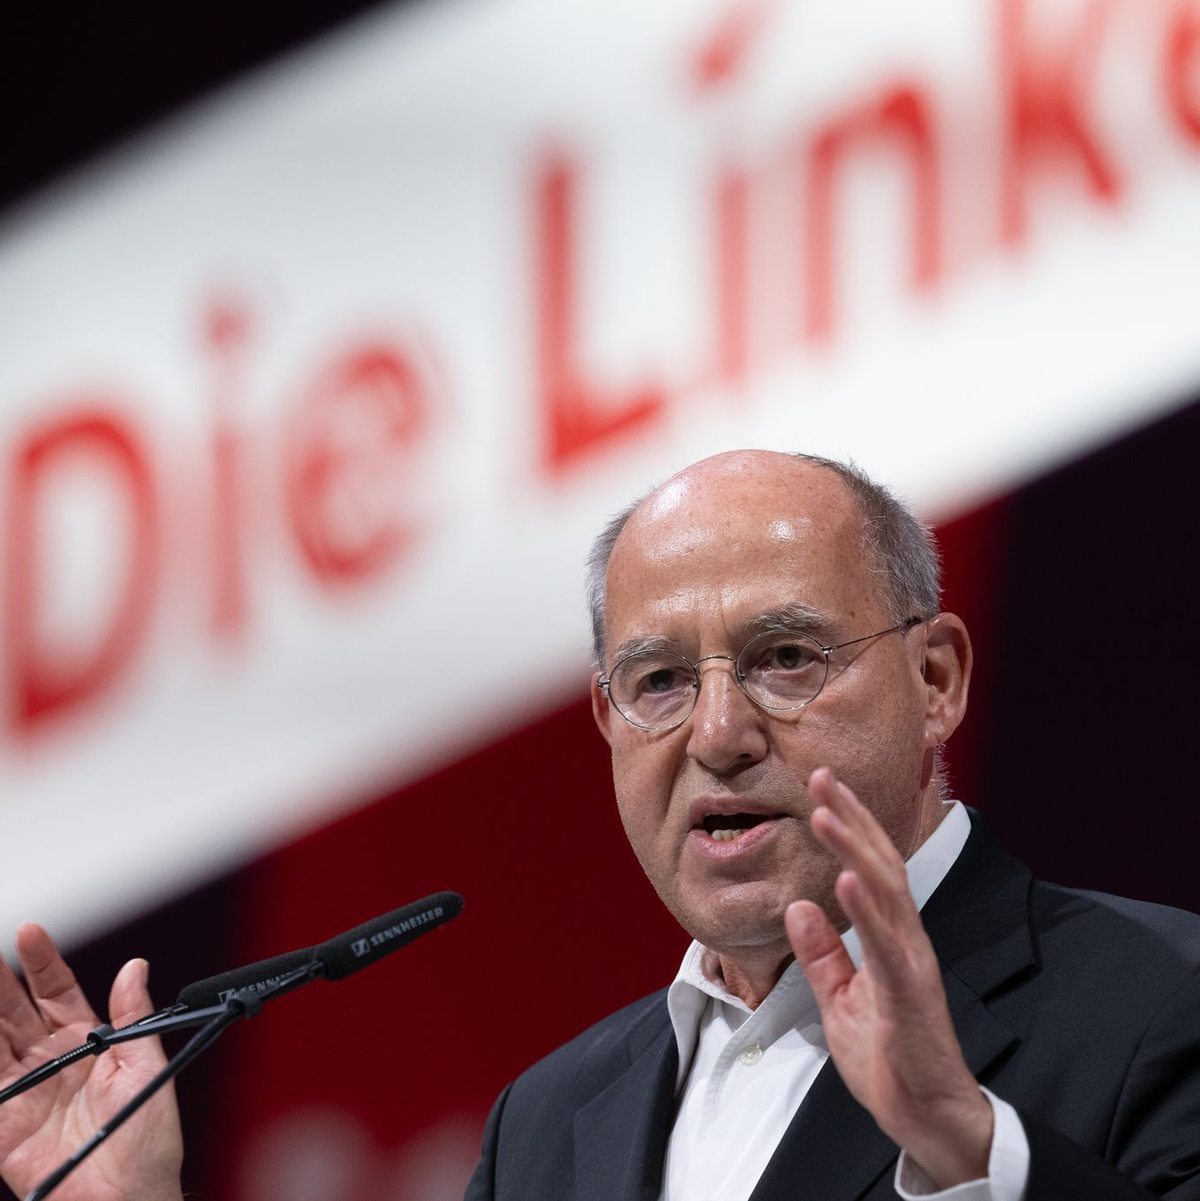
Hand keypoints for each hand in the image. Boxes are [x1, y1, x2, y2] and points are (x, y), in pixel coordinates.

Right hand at [0, 924, 183, 1200]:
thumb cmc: (148, 1143)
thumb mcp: (147, 1070)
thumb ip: (134, 1019)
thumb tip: (135, 966)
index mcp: (88, 1044)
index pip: (58, 991)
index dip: (42, 961)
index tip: (30, 931)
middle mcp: (51, 1063)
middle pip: (13, 1011)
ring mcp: (22, 1094)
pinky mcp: (2, 1127)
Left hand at [785, 768, 991, 1188]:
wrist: (924, 1116)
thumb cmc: (888, 1058)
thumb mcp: (840, 999)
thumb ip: (822, 954)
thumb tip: (798, 906)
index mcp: (889, 937)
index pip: (869, 868)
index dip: (848, 825)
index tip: (821, 787)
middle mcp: (906, 939)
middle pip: (880, 864)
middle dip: (851, 817)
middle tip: (821, 775)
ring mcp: (911, 964)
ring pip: (886, 893)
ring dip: (854, 849)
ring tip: (825, 812)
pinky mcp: (911, 995)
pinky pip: (886, 946)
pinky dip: (866, 909)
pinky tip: (846, 880)